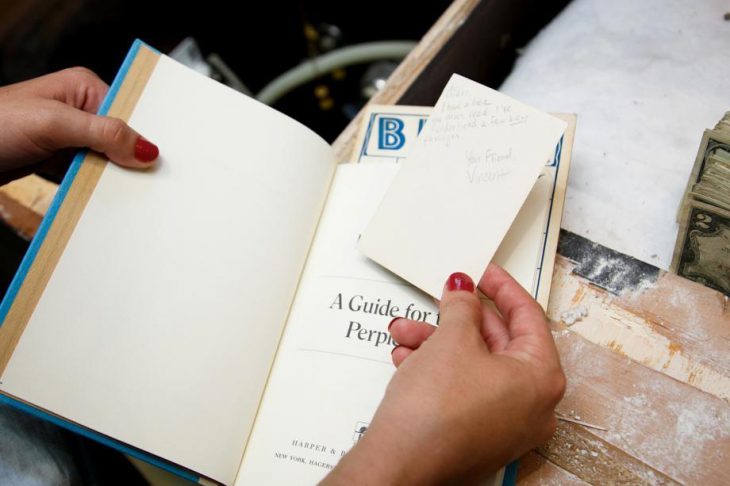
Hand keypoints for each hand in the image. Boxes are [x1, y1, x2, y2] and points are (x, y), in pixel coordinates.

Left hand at [0, 67, 158, 183]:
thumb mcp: (53, 123)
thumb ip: (103, 133)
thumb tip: (147, 148)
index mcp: (83, 88)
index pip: (130, 112)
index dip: (145, 137)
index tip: (158, 162)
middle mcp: (79, 111)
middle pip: (121, 140)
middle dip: (130, 161)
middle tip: (146, 184)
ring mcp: (69, 137)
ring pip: (107, 161)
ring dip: (112, 178)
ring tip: (126, 194)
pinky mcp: (59, 161)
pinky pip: (88, 176)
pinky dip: (95, 188)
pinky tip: (103, 198)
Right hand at [323, 264, 564, 484]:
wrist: (400, 465)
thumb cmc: (435, 414)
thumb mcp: (452, 340)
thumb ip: (462, 306)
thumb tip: (464, 292)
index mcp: (541, 379)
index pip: (529, 317)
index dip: (502, 288)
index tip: (483, 272)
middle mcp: (531, 406)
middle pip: (498, 343)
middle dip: (459, 319)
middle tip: (444, 298)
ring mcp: (505, 426)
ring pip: (473, 366)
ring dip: (439, 344)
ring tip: (406, 333)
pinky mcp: (477, 436)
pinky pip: (463, 389)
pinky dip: (438, 370)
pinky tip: (408, 359)